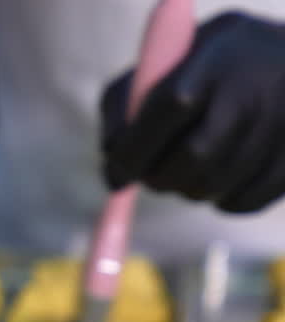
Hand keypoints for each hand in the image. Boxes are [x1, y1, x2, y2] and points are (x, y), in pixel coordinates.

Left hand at [100, 11, 284, 212]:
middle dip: (159, 177)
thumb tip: (113, 177)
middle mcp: (256, 89)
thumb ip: (123, 110)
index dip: (137, 147)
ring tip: (190, 166)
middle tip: (151, 176)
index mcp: (216, 59)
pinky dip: (221, 200)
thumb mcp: (162, 67)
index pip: (172, 105)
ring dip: (188, 188)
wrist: (283, 66)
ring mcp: (282, 125)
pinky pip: (244, 202)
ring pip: (215, 185)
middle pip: (196, 155)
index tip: (119, 169)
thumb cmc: (204, 71)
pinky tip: (222, 175)